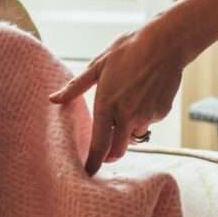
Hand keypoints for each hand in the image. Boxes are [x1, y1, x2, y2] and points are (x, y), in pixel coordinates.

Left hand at [49, 16, 196, 174]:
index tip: (88, 173)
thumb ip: (75, 87)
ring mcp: (146, 116)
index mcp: (107, 104)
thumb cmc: (127, 51)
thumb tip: (53, 99)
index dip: (93, 163)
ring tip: (127, 104)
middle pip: (117, 151)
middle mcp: (127, 115)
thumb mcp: (98, 66)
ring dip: (127, 129)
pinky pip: (148, 122)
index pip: (98, 145)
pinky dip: (143, 116)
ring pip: (133, 135)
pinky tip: (143, 96)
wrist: (164, 44)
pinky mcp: (161, 113)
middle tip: (105, 148)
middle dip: (110, 153)